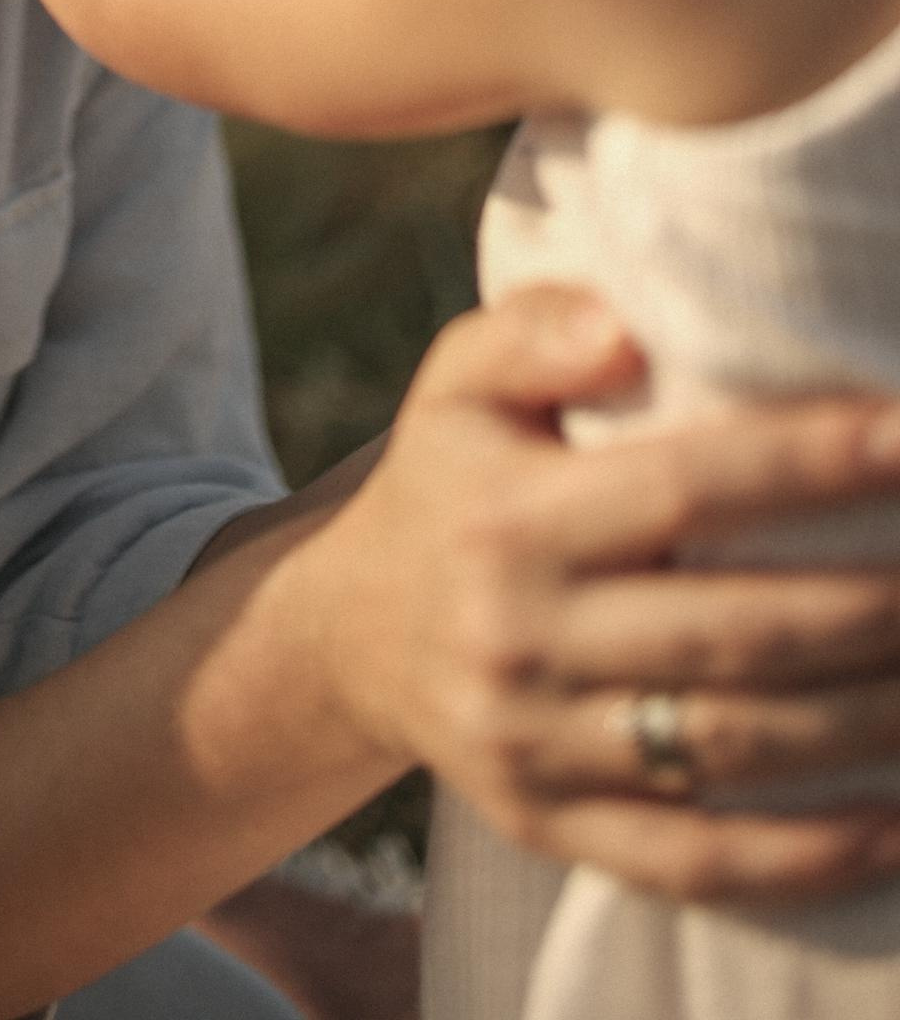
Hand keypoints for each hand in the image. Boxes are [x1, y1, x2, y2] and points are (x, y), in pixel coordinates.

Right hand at [318, 286, 899, 906]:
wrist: (344, 632)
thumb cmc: (446, 481)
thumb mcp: (454, 380)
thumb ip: (532, 331)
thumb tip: (624, 328)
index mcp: (512, 517)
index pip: (687, 485)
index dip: (810, 461)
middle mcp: (521, 634)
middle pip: (733, 631)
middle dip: (878, 609)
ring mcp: (535, 743)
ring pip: (729, 749)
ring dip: (866, 724)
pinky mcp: (549, 825)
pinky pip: (693, 862)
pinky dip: (804, 857)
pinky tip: (895, 825)